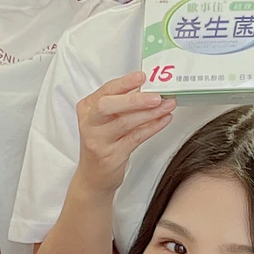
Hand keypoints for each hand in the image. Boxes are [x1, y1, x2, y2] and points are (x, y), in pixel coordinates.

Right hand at [75, 69, 174, 193]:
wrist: (94, 177)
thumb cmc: (102, 143)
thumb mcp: (105, 120)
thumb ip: (121, 103)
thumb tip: (148, 87)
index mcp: (87, 108)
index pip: (105, 91)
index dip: (124, 83)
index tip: (142, 76)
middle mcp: (89, 123)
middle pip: (108, 106)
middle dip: (135, 100)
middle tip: (156, 96)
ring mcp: (98, 141)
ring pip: (124, 123)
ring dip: (149, 114)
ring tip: (167, 106)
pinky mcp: (111, 155)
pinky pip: (135, 138)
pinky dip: (152, 127)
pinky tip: (163, 120)